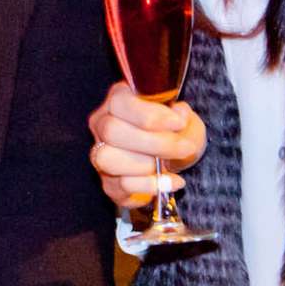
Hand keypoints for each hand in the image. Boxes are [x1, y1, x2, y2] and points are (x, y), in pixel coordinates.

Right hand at [87, 82, 206, 208]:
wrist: (176, 163)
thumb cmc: (175, 134)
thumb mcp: (183, 118)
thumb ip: (180, 114)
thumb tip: (178, 114)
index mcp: (117, 101)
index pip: (119, 102)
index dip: (149, 114)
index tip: (178, 123)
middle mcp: (102, 125)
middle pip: (112, 131)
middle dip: (154, 142)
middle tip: (184, 147)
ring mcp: (100, 155)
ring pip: (108, 158)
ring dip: (147, 164)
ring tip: (171, 165)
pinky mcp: (108, 183)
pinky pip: (122, 185)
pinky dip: (152, 184)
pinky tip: (171, 181)